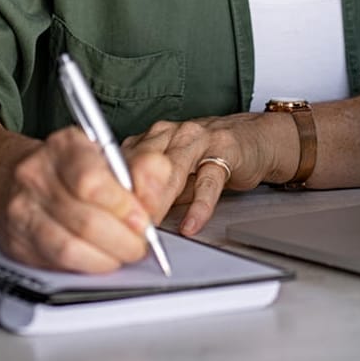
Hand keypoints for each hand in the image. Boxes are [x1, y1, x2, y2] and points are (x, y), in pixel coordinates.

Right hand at [0, 127, 174, 273]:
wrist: (20, 177)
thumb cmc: (73, 168)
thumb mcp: (111, 156)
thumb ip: (143, 171)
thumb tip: (156, 198)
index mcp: (63, 146)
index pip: (91, 181)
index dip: (123, 207)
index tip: (143, 220)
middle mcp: (35, 175)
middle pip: (85, 220)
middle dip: (123, 240)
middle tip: (140, 244)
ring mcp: (21, 209)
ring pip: (69, 247)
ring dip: (107, 258)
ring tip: (122, 252)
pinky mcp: (16, 241)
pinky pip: (56, 263)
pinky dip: (86, 266)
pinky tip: (99, 258)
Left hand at [124, 112, 295, 236]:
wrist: (252, 139)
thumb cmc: (208, 158)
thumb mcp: (173, 174)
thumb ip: (150, 191)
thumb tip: (124, 221)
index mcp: (152, 138)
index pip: (124, 162)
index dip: (114, 191)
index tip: (107, 217)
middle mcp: (171, 134)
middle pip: (143, 163)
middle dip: (132, 197)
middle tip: (126, 226)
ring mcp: (198, 139)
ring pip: (172, 169)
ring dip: (159, 199)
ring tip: (152, 225)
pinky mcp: (225, 151)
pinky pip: (209, 181)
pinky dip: (199, 206)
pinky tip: (191, 224)